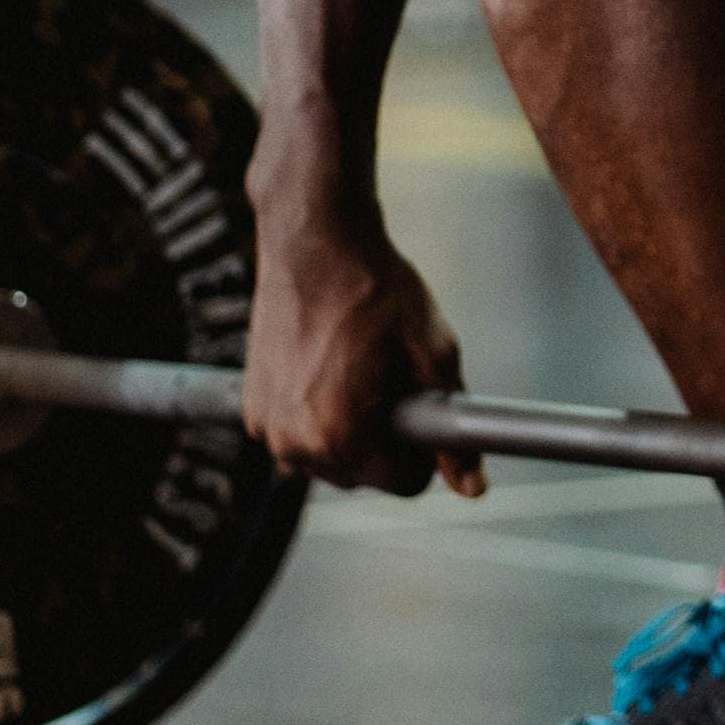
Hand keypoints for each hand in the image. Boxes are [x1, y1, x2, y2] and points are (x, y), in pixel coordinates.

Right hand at [244, 213, 484, 498]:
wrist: (314, 239)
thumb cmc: (371, 284)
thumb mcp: (431, 348)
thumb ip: (454, 424)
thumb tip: (472, 486)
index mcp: (341, 435)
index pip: (403, 483)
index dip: (424, 446)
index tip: (421, 404)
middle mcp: (295, 442)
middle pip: (364, 474)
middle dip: (384, 435)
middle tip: (389, 375)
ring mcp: (267, 427)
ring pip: (329, 459)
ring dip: (349, 429)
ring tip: (358, 367)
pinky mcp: (252, 407)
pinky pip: (298, 436)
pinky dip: (316, 415)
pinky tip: (327, 367)